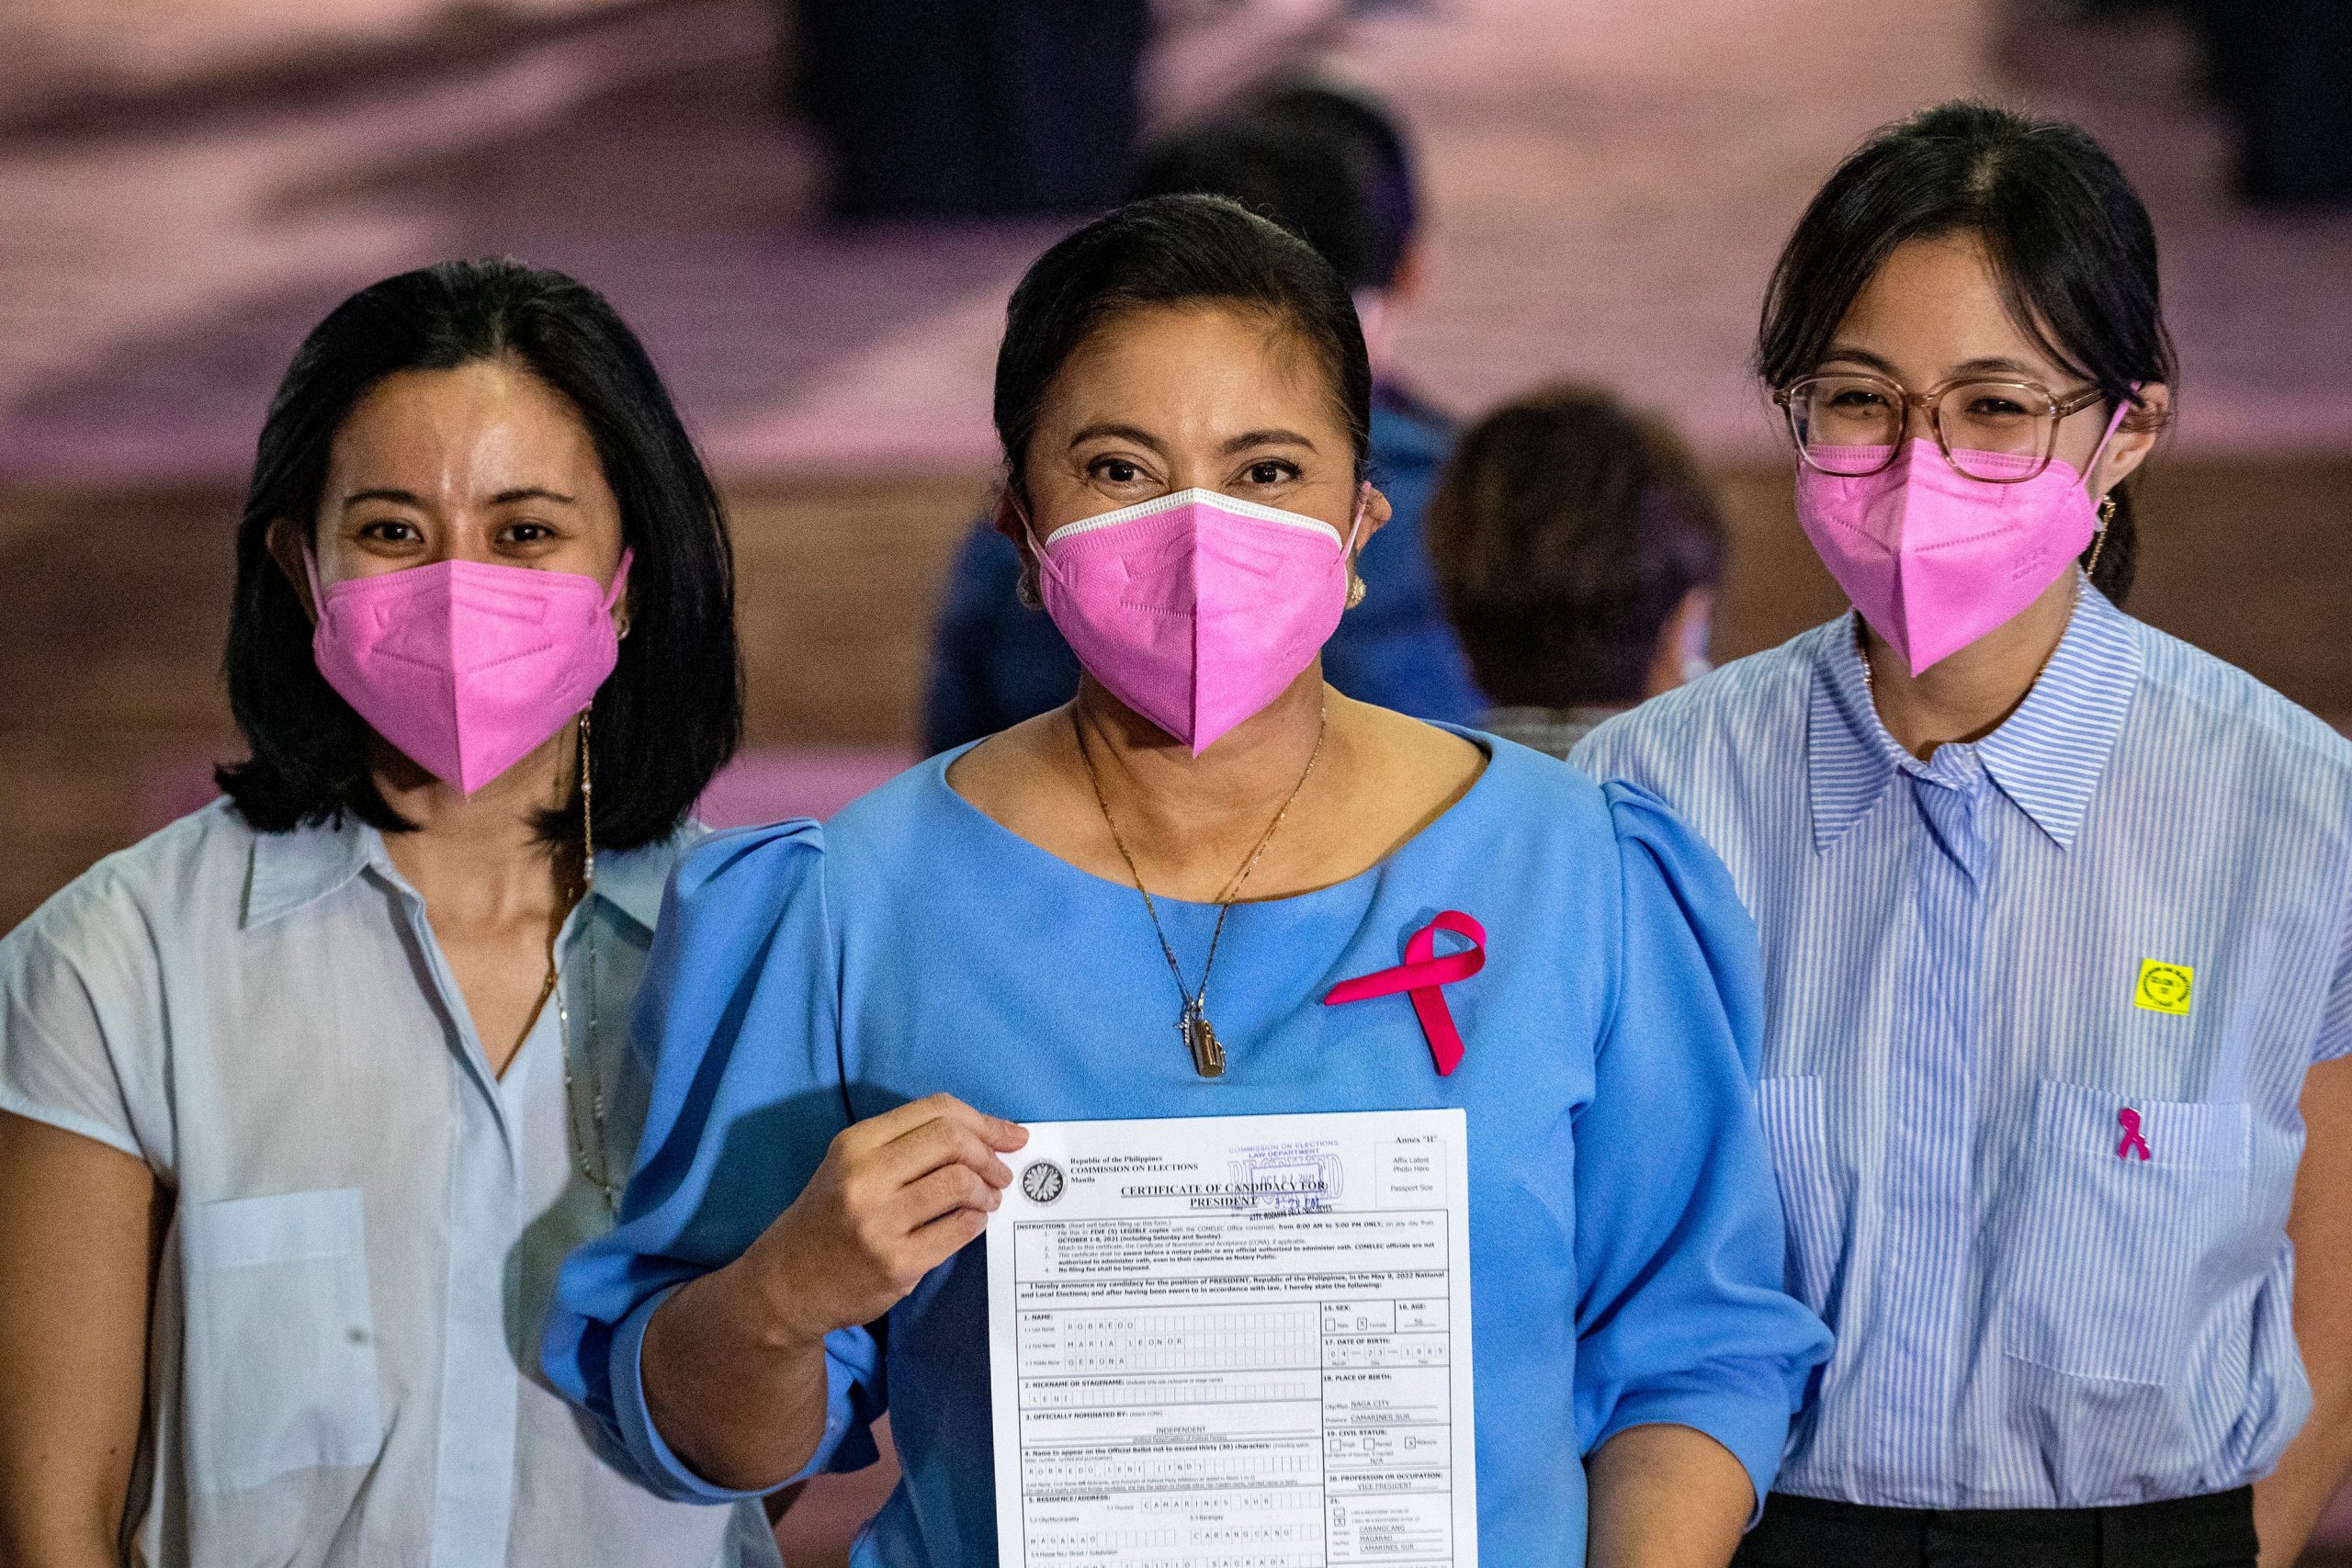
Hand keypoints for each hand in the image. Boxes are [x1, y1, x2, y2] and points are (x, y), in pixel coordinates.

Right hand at [745, 1094, 1027, 1342]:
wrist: (788, 1283)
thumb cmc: (830, 1216)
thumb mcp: (852, 1164)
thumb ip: (908, 1144)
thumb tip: (989, 1134)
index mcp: (856, 1143)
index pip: (936, 1110)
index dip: (984, 1120)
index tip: (1010, 1135)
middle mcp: (864, 1177)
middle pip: (952, 1141)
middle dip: (990, 1153)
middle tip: (1002, 1171)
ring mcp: (880, 1222)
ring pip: (960, 1184)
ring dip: (987, 1190)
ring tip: (987, 1198)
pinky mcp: (897, 1263)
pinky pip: (959, 1229)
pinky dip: (977, 1221)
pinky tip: (970, 1221)